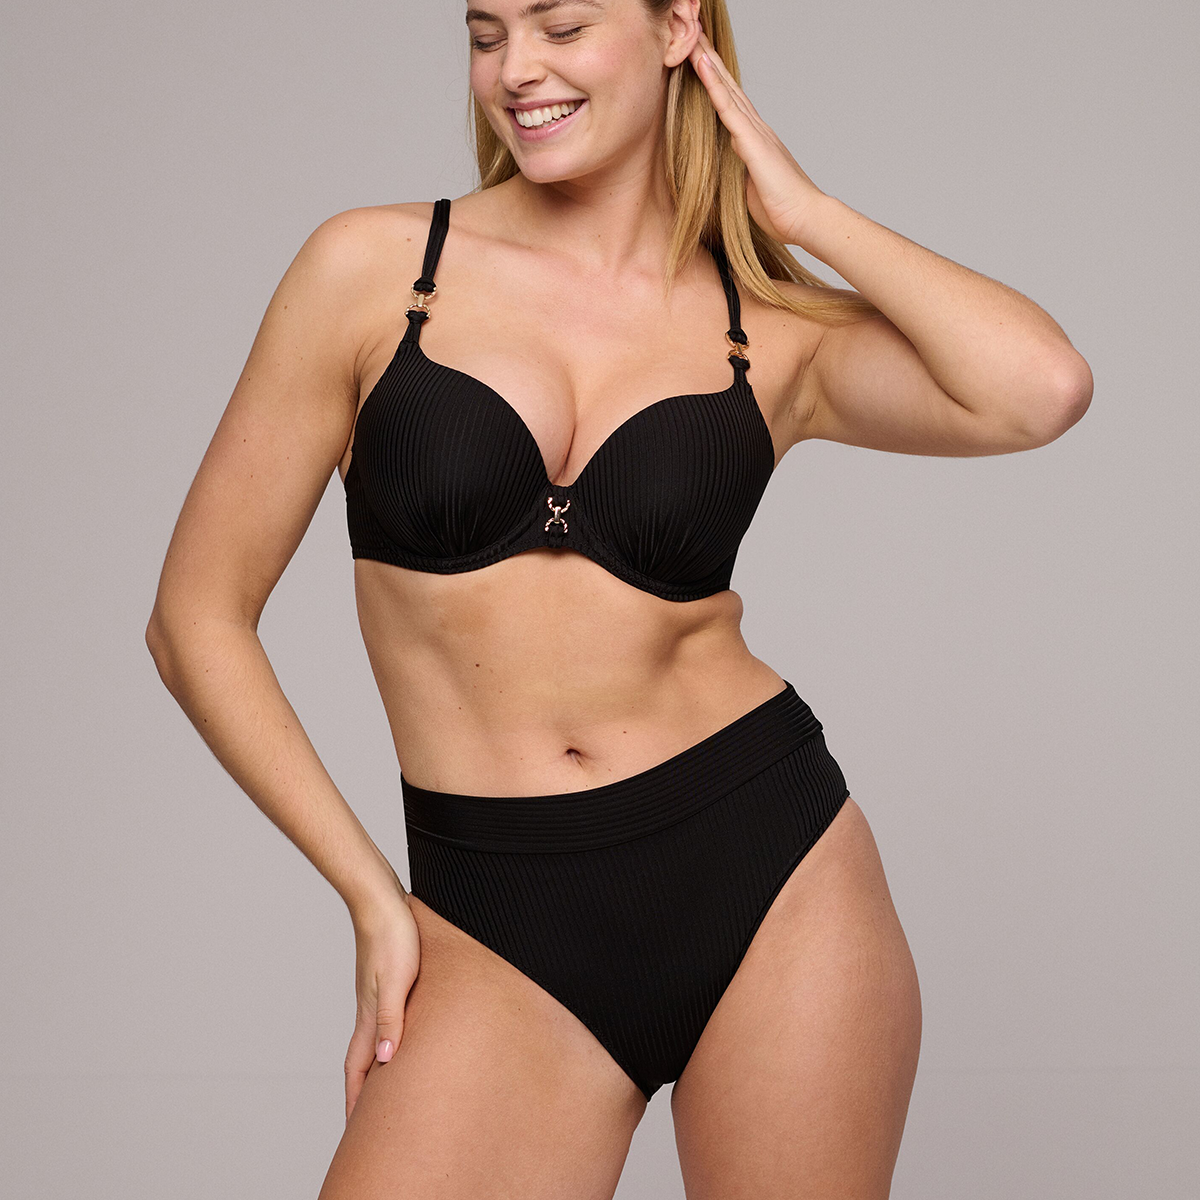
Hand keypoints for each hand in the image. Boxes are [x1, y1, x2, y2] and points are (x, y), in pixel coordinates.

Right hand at [344, 894, 420, 1122]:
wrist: (382, 901)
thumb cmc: (394, 938)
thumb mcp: (396, 981)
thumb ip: (391, 1019)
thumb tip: (387, 1060)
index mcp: (370, 1015)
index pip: (359, 1068)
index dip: (357, 1099)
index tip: (356, 1130)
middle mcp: (369, 1010)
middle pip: (362, 1061)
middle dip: (363, 1092)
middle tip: (367, 1123)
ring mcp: (374, 996)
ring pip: (372, 1042)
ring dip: (374, 1068)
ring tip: (383, 1089)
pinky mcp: (383, 982)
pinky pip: (382, 1022)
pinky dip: (386, 1040)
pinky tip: (397, 1038)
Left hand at [689, 29, 826, 246]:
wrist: (804, 219)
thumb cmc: (780, 210)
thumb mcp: (749, 189)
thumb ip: (736, 172)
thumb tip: (725, 167)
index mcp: (754, 141)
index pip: (729, 104)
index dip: (714, 80)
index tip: (698, 59)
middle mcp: (755, 129)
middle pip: (727, 87)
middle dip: (709, 60)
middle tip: (693, 31)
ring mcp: (755, 132)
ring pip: (725, 88)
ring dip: (708, 61)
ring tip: (692, 36)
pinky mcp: (753, 142)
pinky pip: (728, 107)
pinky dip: (714, 84)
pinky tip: (702, 64)